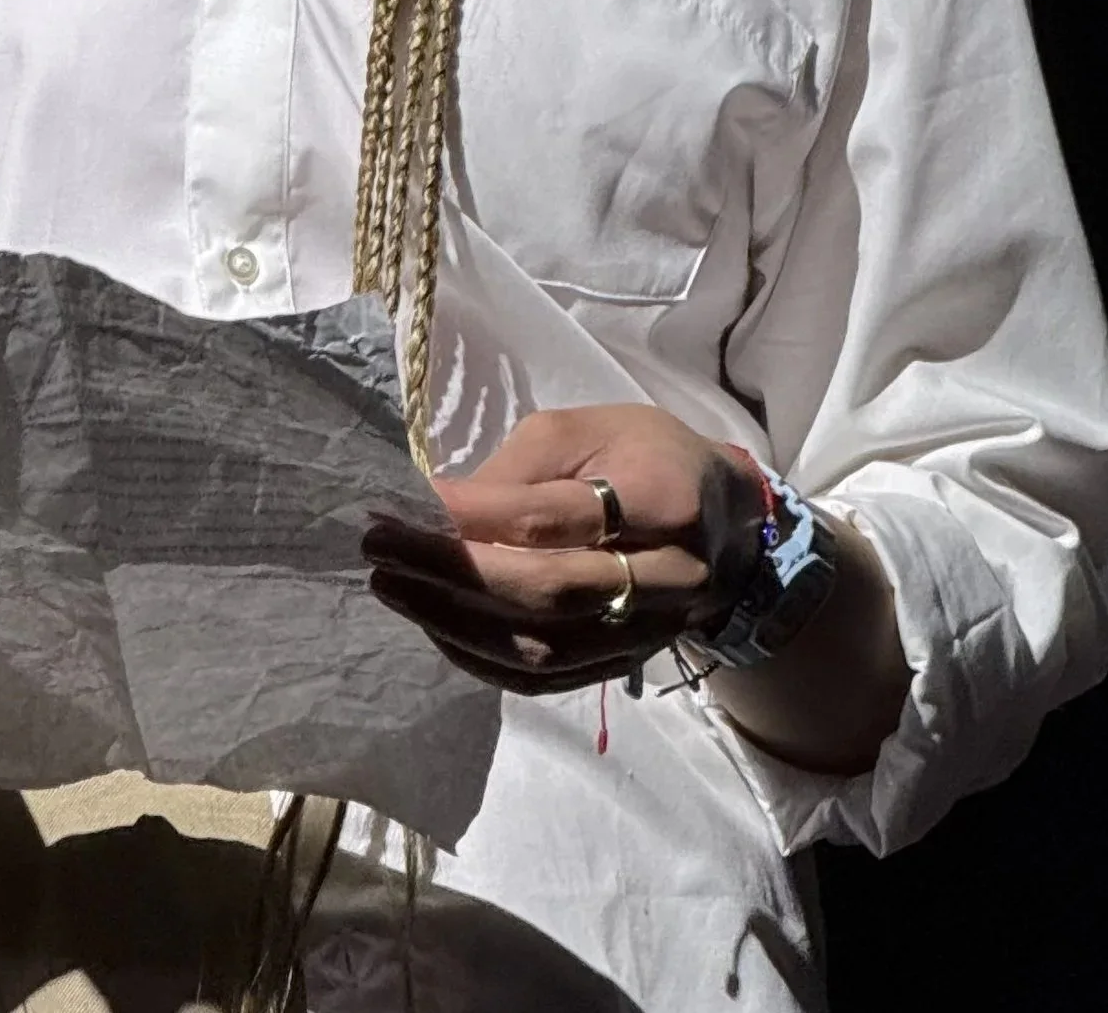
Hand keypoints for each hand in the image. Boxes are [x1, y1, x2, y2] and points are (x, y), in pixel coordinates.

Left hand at [362, 404, 764, 692]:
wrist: (728, 523)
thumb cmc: (646, 455)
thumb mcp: (586, 430)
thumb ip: (516, 471)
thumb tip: (437, 509)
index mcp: (661, 499)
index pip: (554, 519)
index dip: (472, 515)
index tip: (401, 502)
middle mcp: (665, 577)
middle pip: (548, 591)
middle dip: (452, 572)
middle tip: (380, 546)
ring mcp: (648, 632)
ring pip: (544, 648)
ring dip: (453, 621)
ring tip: (390, 586)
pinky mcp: (625, 664)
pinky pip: (545, 677)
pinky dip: (480, 656)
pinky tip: (431, 623)